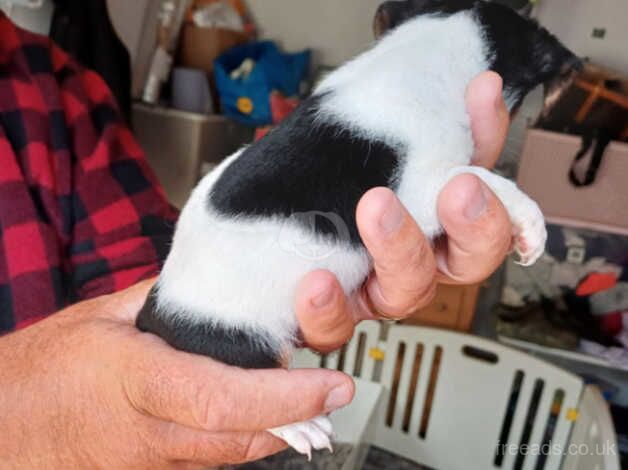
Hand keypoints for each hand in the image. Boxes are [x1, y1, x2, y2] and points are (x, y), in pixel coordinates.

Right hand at [0, 280, 353, 468]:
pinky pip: (211, 463)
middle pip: (240, 438)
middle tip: (338, 392)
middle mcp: (146, 431)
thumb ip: (164, 301)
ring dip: (279, 432)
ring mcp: (149, 463)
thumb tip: (214, 288)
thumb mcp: (101, 315)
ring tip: (315, 404)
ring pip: (232, 457)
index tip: (329, 383)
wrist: (1, 424)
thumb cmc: (44, 368)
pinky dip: (247, 442)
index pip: (223, 398)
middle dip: (299, 419)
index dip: (285, 396)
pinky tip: (266, 419)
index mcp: (134, 380)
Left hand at [297, 71, 512, 351]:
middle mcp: (417, 267)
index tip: (477, 176)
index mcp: (444, 232)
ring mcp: (373, 294)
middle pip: (465, 266)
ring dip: (398, 251)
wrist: (276, 213)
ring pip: (403, 294)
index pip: (492, 228)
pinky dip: (326, 310)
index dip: (502, 211)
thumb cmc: (347, 186)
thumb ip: (446, 130)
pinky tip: (316, 283)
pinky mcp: (328, 317)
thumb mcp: (400, 152)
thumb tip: (484, 87)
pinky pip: (333, 328)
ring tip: (377, 205)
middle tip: (458, 187)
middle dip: (470, 228)